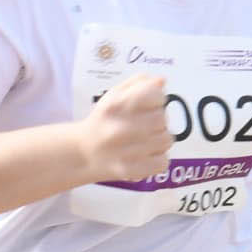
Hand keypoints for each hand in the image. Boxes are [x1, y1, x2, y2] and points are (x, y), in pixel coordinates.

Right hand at [79, 72, 172, 189]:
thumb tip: (161, 81)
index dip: (156, 99)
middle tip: (144, 125)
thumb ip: (138, 83)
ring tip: (144, 140)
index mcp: (116, 105)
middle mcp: (121, 128)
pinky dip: (158, 158)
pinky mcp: (132, 170)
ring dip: (159, 139)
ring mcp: (127, 151)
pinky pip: (163, 162)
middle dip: (157, 120)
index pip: (156, 95)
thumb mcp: (114, 95)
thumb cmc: (104, 120)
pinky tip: (145, 155)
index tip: (148, 104)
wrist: (84, 153)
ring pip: (166, 140)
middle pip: (162, 118)